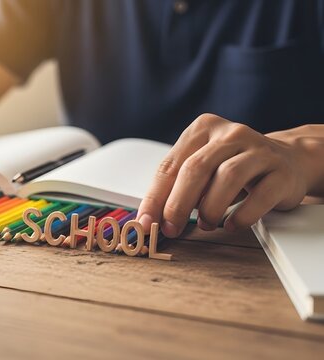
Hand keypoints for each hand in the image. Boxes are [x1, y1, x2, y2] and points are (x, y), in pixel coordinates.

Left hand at [137, 113, 311, 236]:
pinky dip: (242, 215)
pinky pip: (260, 196)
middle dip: (177, 204)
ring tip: (205, 223)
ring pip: (227, 177)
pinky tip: (232, 224)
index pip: (170, 165)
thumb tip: (151, 217)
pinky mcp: (281, 172)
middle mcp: (231, 134)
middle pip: (196, 169)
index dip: (155, 197)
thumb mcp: (204, 166)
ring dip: (210, 208)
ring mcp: (259, 150)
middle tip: (171, 227)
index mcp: (203, 129)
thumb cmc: (235, 166)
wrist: (289, 160)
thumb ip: (177, 185)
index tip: (145, 221)